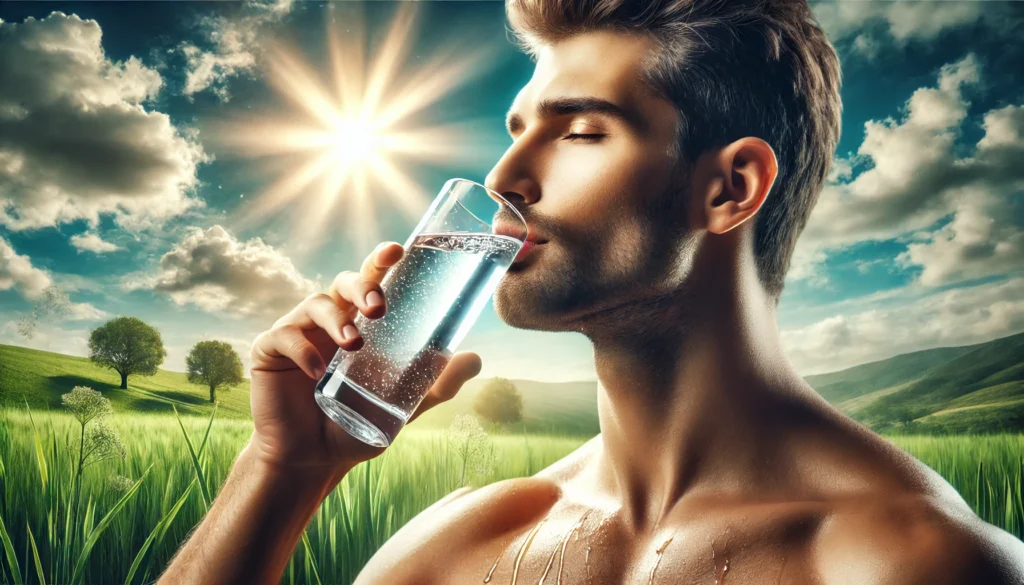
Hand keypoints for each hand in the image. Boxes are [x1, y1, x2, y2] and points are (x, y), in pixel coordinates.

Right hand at [248, 241, 482, 474]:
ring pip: (316, 303)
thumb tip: (476, 359)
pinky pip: (284, 336)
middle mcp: (331, 320)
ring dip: (337, 320)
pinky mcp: (271, 351)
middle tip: (378, 307)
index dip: (381, 260)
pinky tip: (315, 371)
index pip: (372, 281)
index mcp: (361, 323)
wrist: (313, 460)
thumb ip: (438, 384)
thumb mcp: (404, 405)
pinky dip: (301, 349)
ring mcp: (299, 332)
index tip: (398, 250)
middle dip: (363, 285)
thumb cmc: (356, 425)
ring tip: (354, 344)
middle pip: (345, 282)